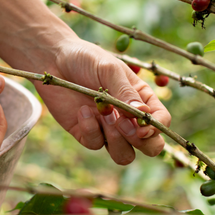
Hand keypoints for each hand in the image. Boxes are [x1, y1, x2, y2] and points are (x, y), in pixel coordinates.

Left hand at [36, 39, 170, 164]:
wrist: (53, 59)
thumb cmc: (86, 59)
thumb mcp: (109, 69)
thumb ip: (126, 92)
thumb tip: (144, 114)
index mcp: (140, 99)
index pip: (160, 122)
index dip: (156, 129)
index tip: (141, 125)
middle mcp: (127, 117)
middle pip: (149, 146)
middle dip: (141, 142)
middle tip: (122, 124)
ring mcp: (106, 127)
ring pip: (124, 155)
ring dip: (116, 141)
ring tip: (104, 115)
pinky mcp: (85, 132)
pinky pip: (95, 144)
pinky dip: (90, 130)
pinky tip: (82, 110)